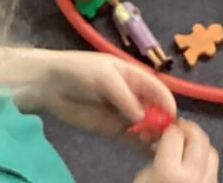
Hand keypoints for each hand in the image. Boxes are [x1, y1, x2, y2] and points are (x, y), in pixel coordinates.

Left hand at [24, 51, 176, 143]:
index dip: (168, 104)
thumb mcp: (105, 76)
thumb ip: (125, 97)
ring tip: (155, 146)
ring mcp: (123, 112)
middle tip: (164, 139)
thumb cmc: (79, 71)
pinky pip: (130, 136)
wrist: (50, 84)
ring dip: (152, 135)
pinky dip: (140, 143)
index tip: (172, 121)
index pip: (158, 90)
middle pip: (155, 110)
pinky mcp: (111, 128)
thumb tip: (142, 117)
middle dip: (162, 123)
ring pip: (145, 125)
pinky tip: (146, 151)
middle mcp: (133, 95)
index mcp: (135, 76)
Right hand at [135, 121, 218, 182]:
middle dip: (189, 129)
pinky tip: (192, 164)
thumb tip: (167, 138)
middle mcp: (193, 176)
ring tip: (186, 146)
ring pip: (211, 152)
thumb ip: (158, 154)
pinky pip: (214, 168)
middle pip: (199, 138)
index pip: (175, 134)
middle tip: (178, 130)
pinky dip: (205, 160)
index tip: (164, 129)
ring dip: (199, 144)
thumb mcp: (142, 176)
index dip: (169, 128)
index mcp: (169, 172)